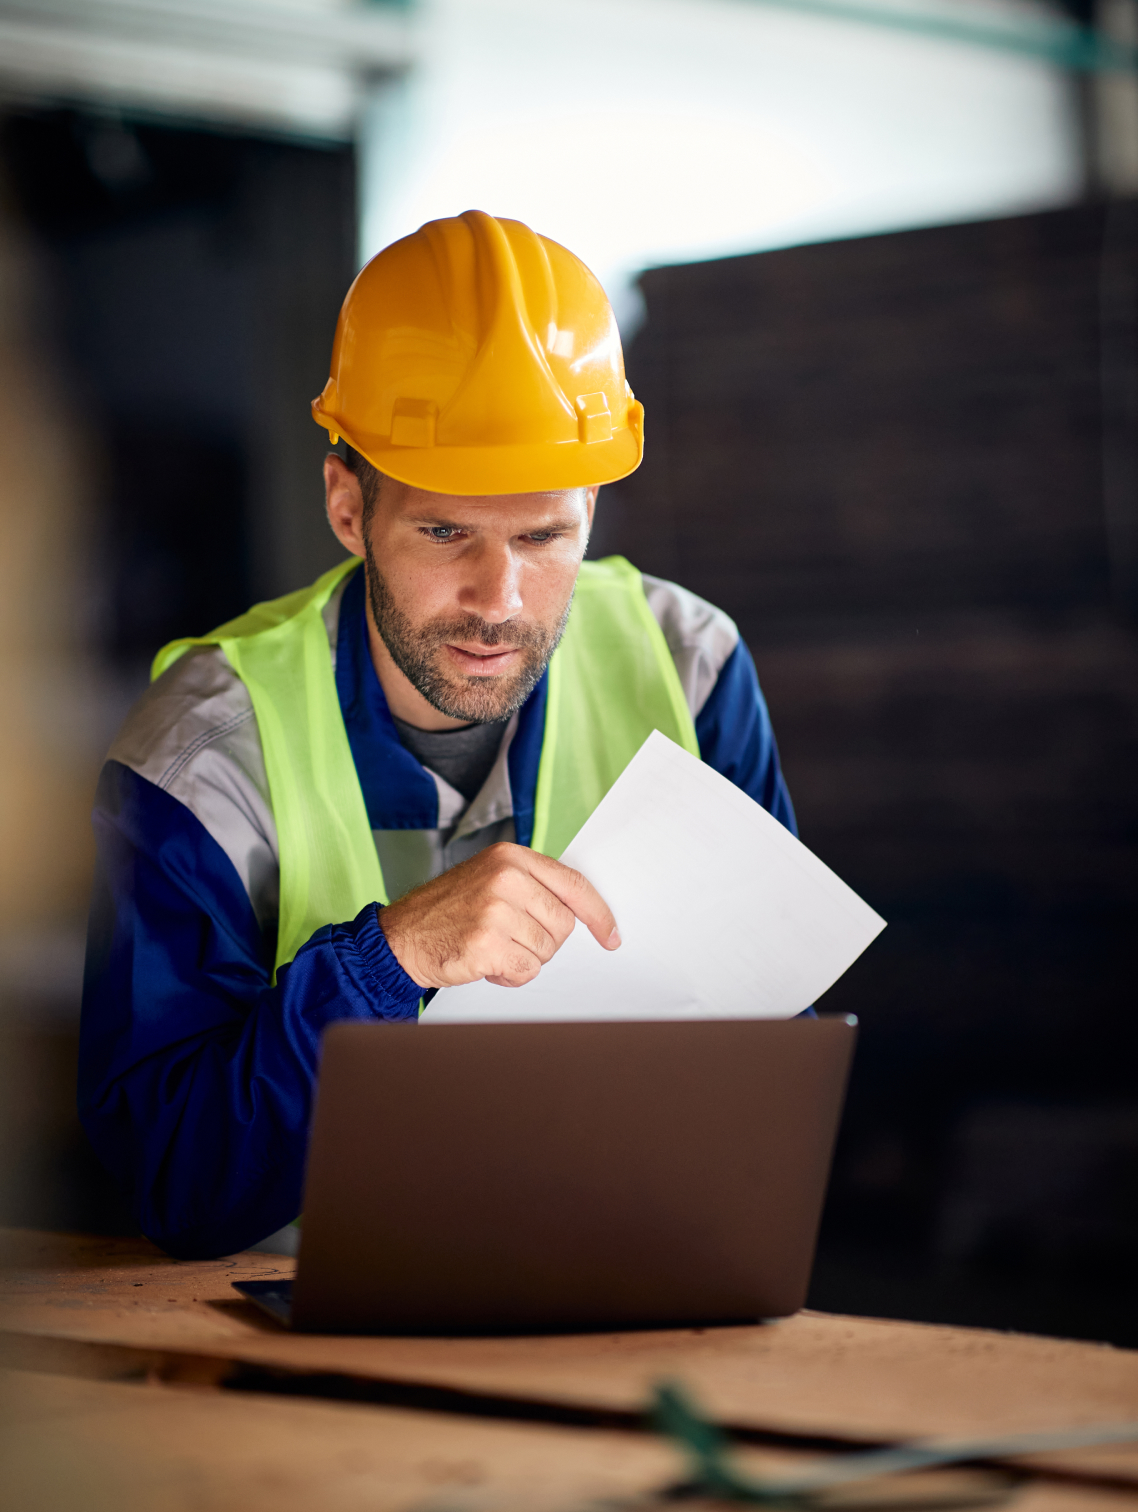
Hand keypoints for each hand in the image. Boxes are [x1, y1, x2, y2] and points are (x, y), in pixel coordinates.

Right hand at [379, 842, 620, 989]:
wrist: (400, 937)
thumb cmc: (448, 911)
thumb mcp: (490, 879)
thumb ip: (532, 886)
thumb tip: (580, 911)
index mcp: (510, 857)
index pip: (574, 884)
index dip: (599, 914)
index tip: (611, 935)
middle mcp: (505, 878)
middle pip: (563, 924)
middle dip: (544, 941)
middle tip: (511, 938)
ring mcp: (495, 911)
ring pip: (546, 951)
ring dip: (523, 959)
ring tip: (492, 948)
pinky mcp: (486, 944)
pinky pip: (526, 971)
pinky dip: (510, 976)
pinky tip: (486, 964)